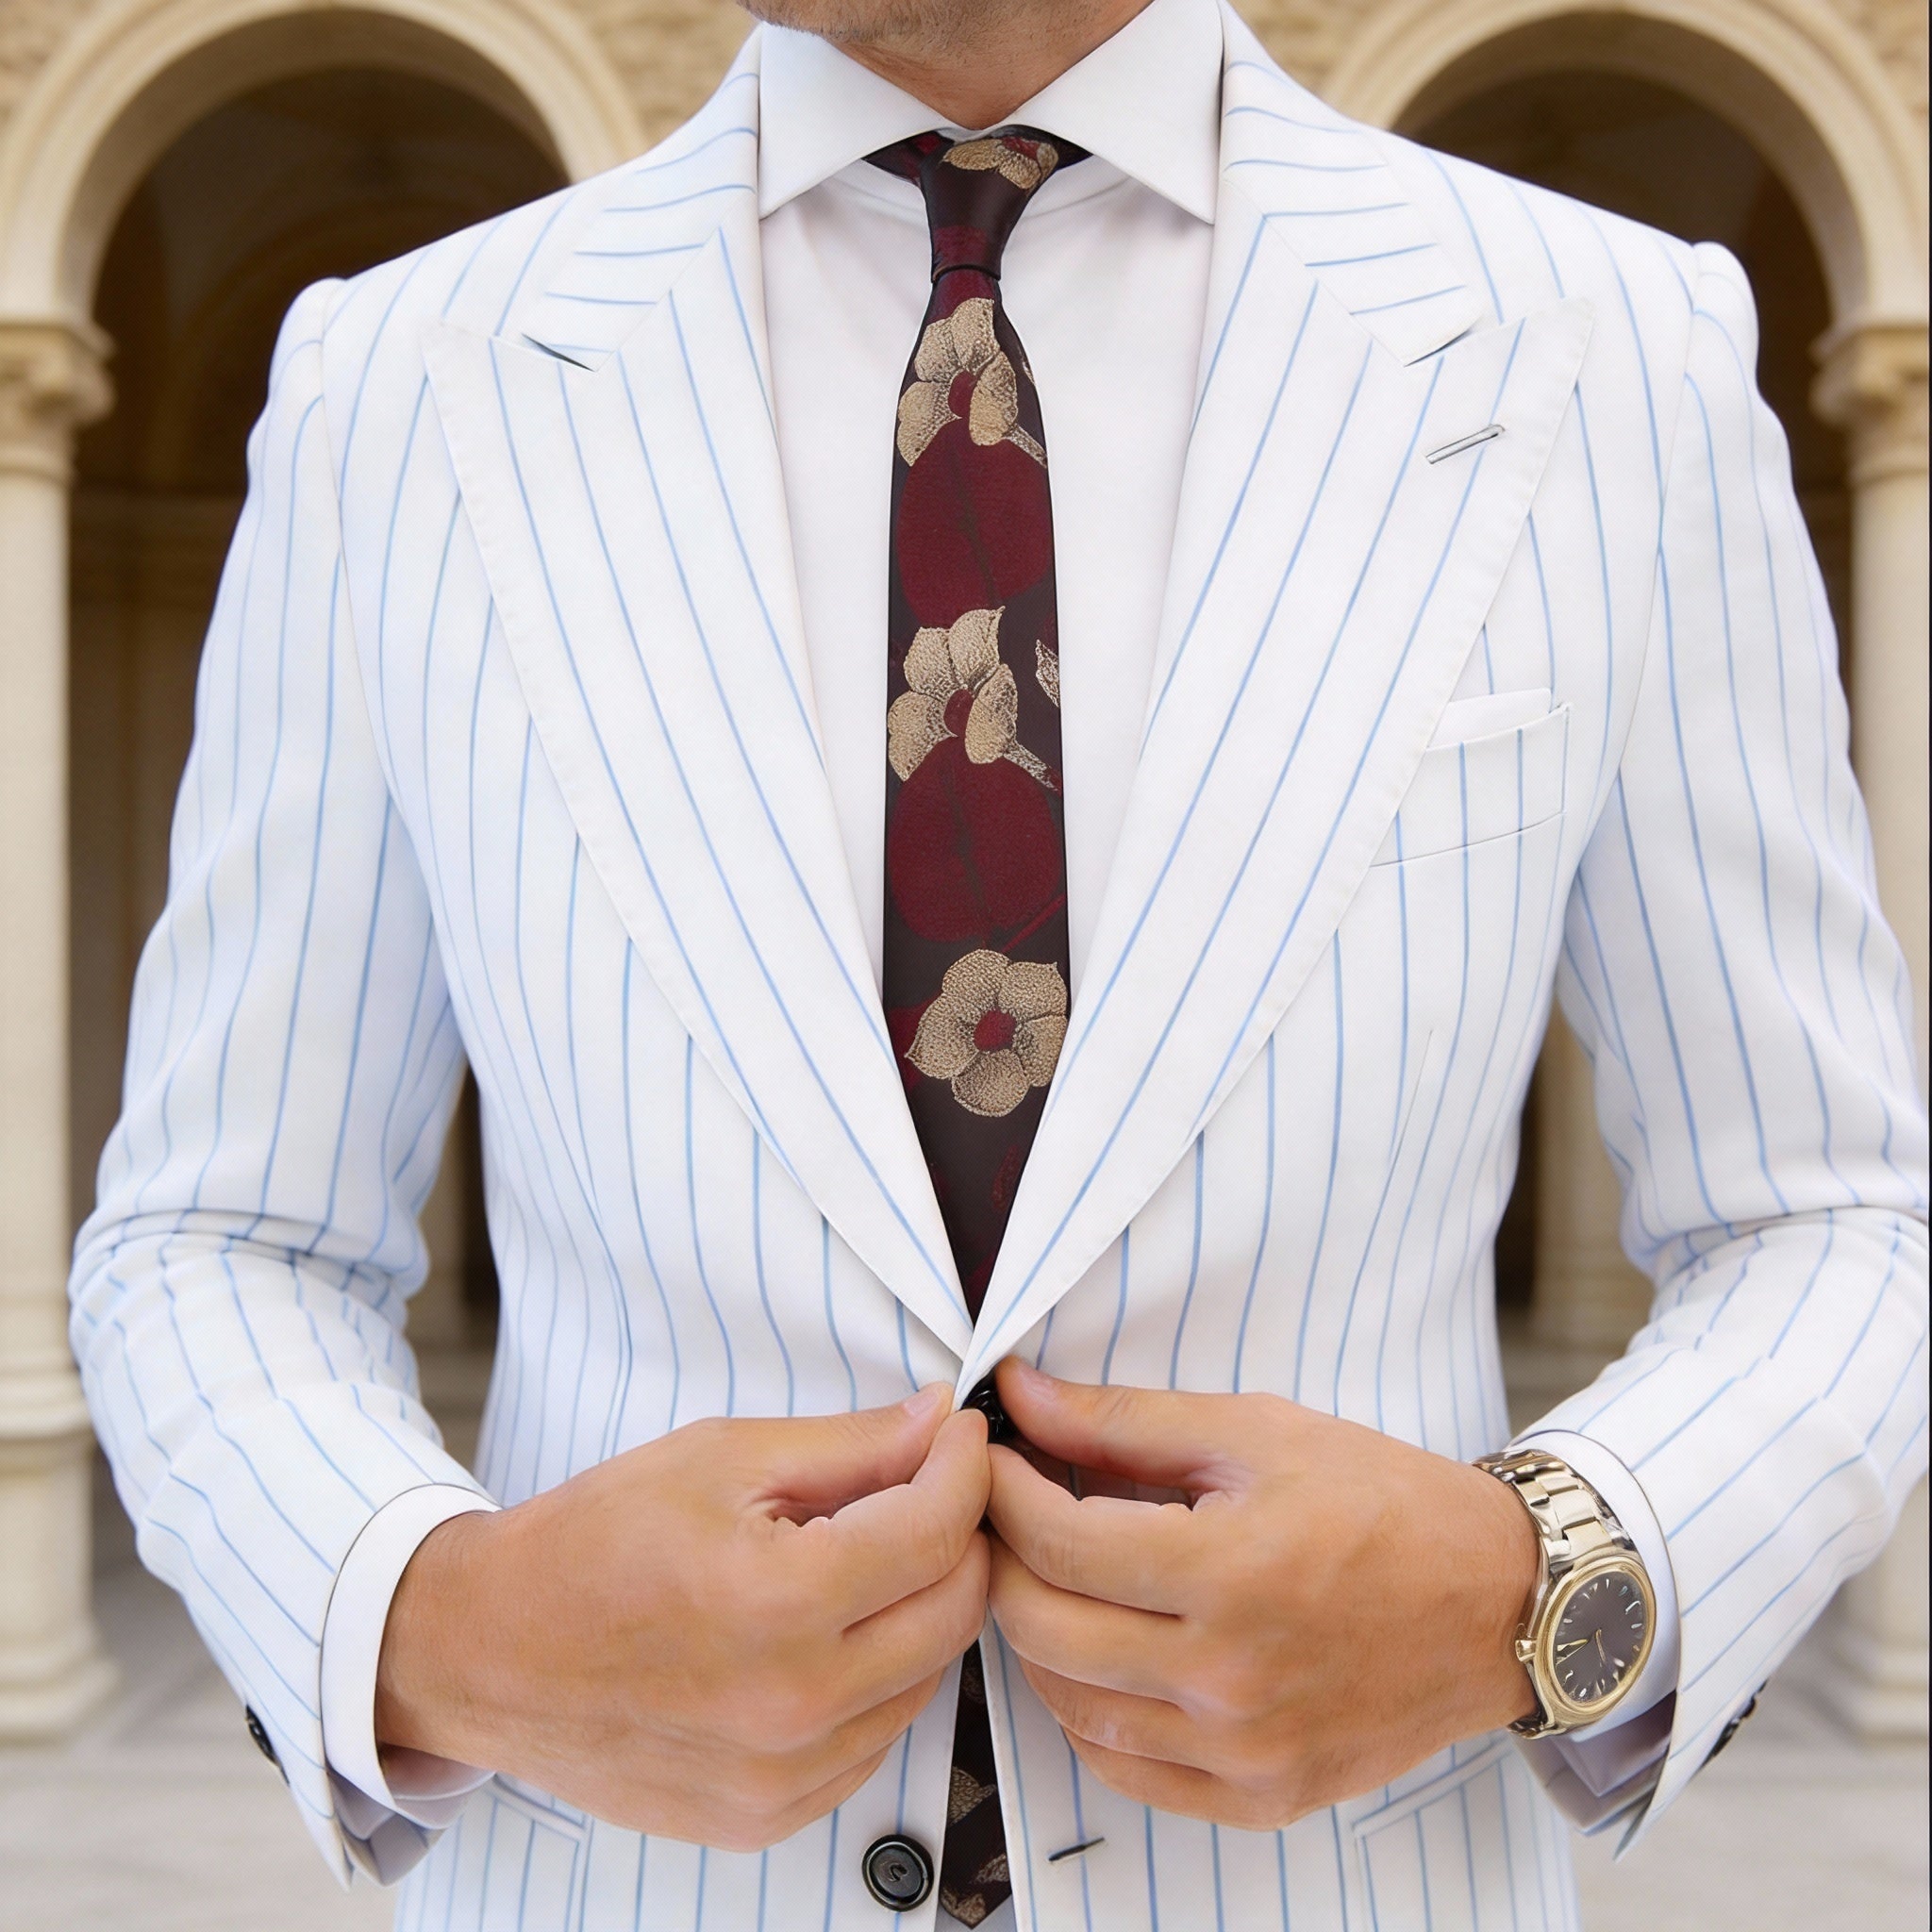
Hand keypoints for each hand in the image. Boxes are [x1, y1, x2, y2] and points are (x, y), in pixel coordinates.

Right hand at [376, 1387, 990, 1849]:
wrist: (489, 1651)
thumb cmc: (592, 1543)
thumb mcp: (720, 1457)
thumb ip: (849, 1446)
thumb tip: (940, 1424)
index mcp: (779, 1604)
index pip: (937, 1531)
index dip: (964, 1467)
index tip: (960, 1436)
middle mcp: (793, 1706)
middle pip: (955, 1611)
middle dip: (960, 1535)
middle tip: (928, 1487)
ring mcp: (783, 1778)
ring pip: (927, 1679)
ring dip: (921, 1608)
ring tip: (863, 1557)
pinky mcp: (769, 1818)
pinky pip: (876, 1741)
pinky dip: (877, 1679)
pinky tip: (828, 1631)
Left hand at [984, 1361, 1538, 1829]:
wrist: (1498, 1602)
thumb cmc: (1383, 1502)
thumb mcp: (1255, 1431)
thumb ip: (1124, 1420)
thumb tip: (1020, 1394)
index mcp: (1230, 1571)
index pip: (1057, 1542)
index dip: (1002, 1491)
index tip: (991, 1457)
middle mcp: (1231, 1676)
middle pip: (1044, 1628)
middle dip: (1003, 1559)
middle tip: (1006, 1514)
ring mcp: (1245, 1749)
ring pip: (1072, 1707)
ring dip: (1037, 1637)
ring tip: (1050, 1577)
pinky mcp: (1262, 1795)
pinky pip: (1128, 1772)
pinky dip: (1090, 1714)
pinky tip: (1098, 1656)